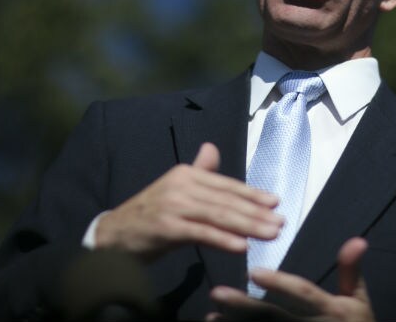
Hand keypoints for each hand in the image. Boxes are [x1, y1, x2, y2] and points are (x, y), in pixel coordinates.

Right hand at [94, 142, 282, 259]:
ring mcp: (173, 205)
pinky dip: (223, 239)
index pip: (226, 184)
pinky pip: (201, 233)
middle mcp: (182, 185)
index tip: (275, 202)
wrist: (115, 233)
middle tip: (280, 223)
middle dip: (256, 212)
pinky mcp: (166, 227)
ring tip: (270, 233)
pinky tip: (242, 246)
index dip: (252, 194)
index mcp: (187, 173)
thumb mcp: (176, 189)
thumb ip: (199, 172)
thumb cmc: (152, 213)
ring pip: (218, 215)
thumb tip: (212, 149)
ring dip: (248, 225)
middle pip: (226, 200)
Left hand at [207, 237, 374, 321]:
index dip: (279, 283)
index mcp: (330, 310)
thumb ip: (351, 271)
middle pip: (273, 318)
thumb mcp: (359, 301)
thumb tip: (357, 239)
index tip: (254, 272)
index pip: (302, 293)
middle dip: (244, 306)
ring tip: (211, 315)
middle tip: (216, 293)